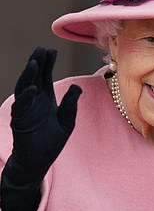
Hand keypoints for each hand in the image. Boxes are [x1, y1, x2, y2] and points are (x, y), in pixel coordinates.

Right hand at [8, 47, 81, 183]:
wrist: (39, 161)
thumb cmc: (52, 142)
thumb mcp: (67, 121)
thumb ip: (71, 104)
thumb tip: (77, 87)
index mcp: (46, 99)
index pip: (45, 76)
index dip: (47, 63)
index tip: (52, 50)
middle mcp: (34, 101)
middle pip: (34, 78)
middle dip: (37, 63)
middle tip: (41, 49)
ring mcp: (25, 110)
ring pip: (24, 88)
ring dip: (29, 75)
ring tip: (35, 63)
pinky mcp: (20, 122)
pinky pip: (21, 107)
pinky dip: (26, 97)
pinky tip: (33, 88)